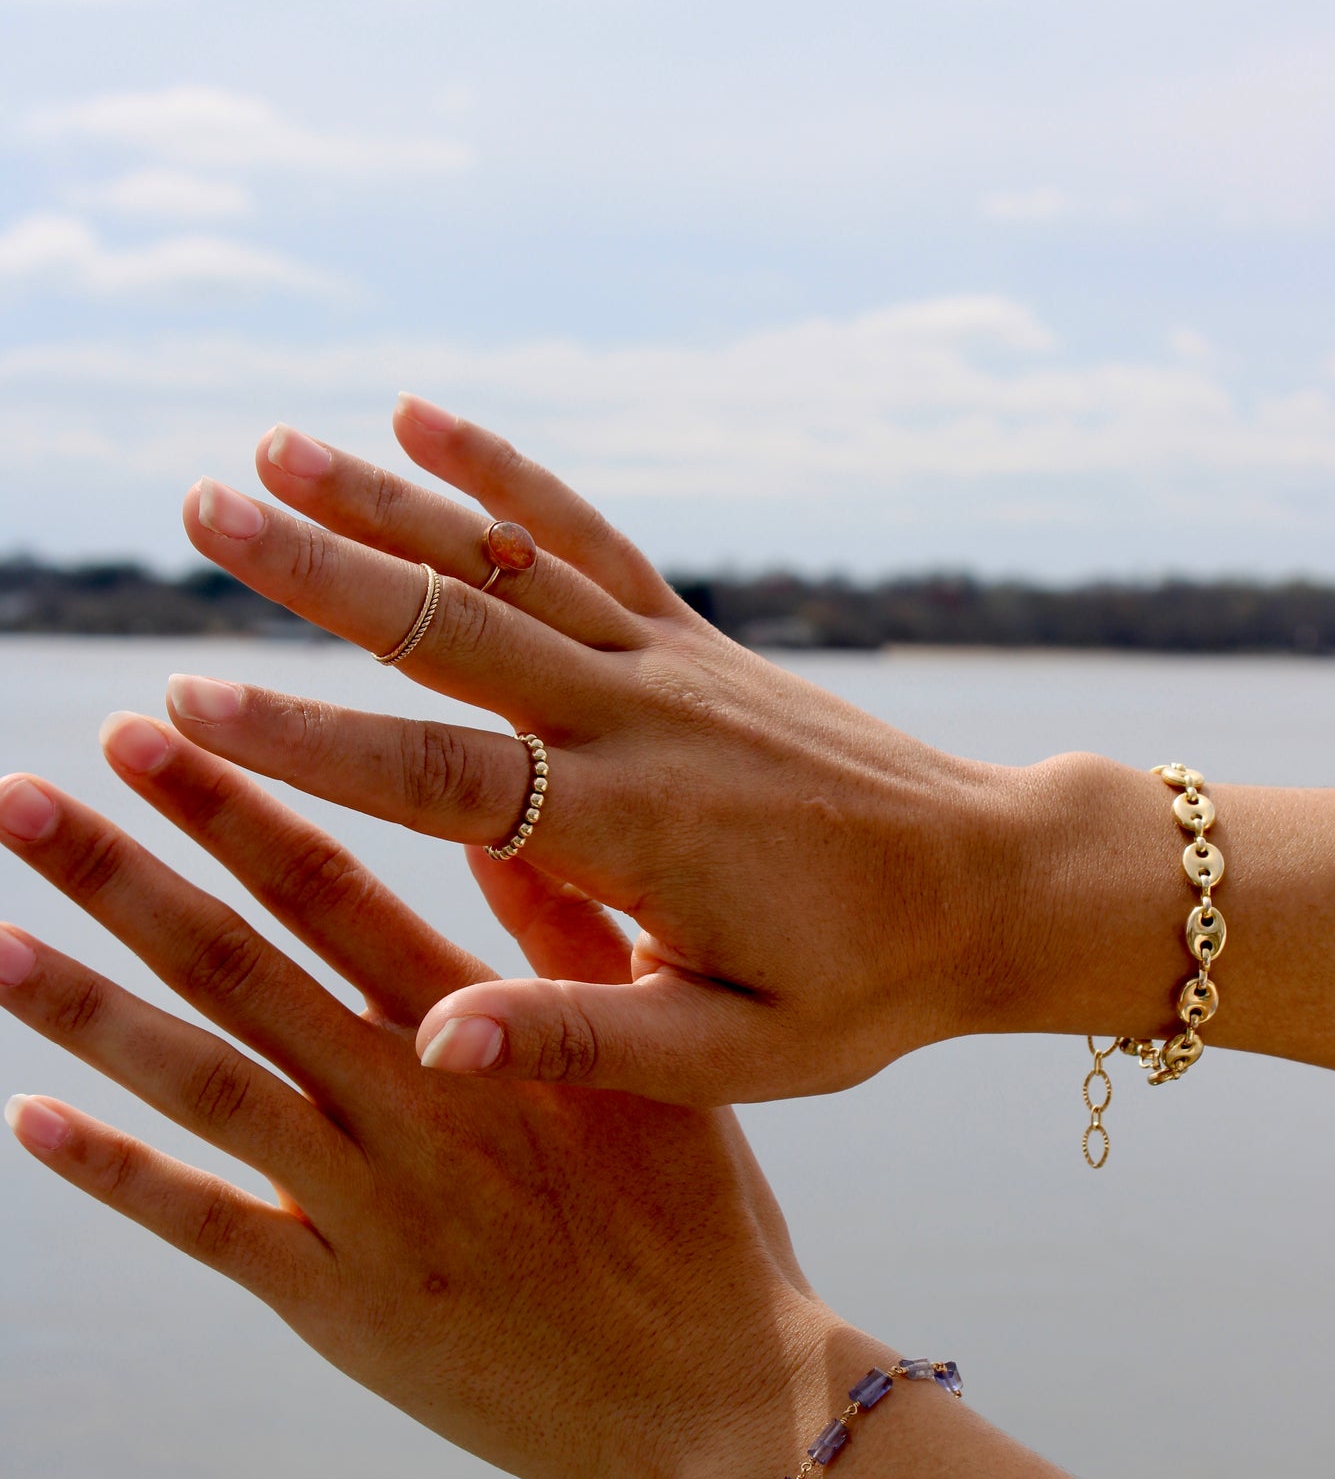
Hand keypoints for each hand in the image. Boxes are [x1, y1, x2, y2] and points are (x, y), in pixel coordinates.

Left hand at [0, 725, 862, 1478]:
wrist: (716, 1398)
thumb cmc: (704, 1226)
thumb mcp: (660, 1063)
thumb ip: (567, 944)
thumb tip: (493, 823)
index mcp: (486, 1030)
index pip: (333, 889)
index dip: (231, 808)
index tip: (148, 734)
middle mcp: (410, 1102)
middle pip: (241, 963)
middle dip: (125, 873)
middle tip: (21, 797)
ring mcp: (366, 1206)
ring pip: (203, 1080)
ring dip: (89, 1004)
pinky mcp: (340, 1306)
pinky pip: (207, 1227)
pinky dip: (114, 1173)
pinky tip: (29, 1119)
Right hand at [165, 402, 1053, 1104]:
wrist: (998, 887)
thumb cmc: (867, 988)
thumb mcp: (735, 1056)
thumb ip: (581, 1039)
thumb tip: (429, 1045)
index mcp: (639, 835)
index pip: (443, 782)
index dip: (310, 742)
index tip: (191, 704)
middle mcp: (646, 723)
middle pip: (457, 631)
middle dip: (319, 572)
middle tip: (199, 511)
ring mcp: (675, 666)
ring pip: (510, 564)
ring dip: (385, 504)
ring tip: (268, 450)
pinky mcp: (699, 642)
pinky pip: (592, 540)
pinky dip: (505, 479)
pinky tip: (420, 422)